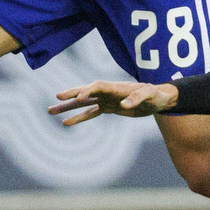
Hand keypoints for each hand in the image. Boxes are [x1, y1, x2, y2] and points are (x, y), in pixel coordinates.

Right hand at [48, 81, 179, 124]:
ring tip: (51, 111)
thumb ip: (137, 98)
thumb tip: (125, 105)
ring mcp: (106, 100)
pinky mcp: (108, 108)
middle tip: (57, 98)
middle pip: (85, 91)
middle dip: (71, 95)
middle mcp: (107, 92)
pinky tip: (66, 123)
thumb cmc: (155, 95)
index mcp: (115, 87)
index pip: (97, 86)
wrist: (158, 99)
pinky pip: (90, 113)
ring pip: (83, 103)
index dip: (87, 91)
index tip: (78, 98)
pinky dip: (78, 118)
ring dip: (68, 107)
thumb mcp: (149, 96)